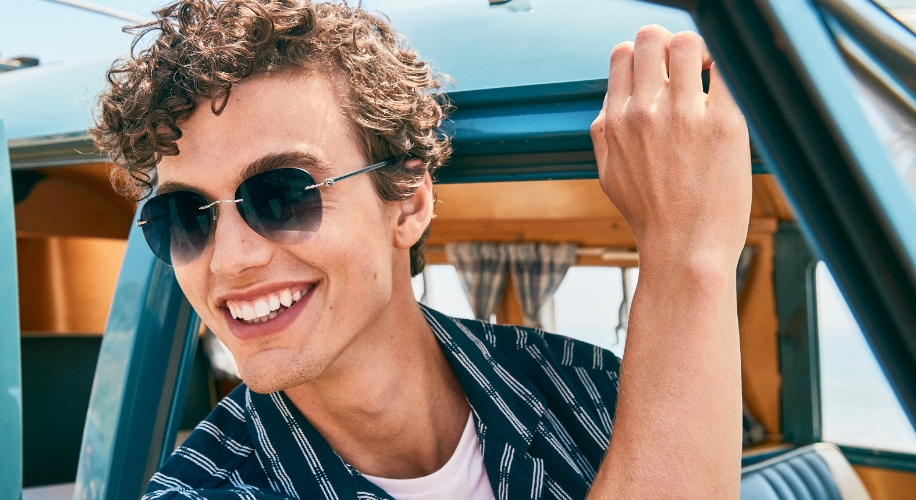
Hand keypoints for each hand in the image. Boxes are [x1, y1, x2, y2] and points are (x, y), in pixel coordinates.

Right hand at [590, 25, 751, 266]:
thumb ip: (604, 133)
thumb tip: (612, 102)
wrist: (684, 251)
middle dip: (670, 44)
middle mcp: (644, 113)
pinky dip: (729, 69)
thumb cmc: (651, 217)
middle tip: (688, 68)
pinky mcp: (723, 124)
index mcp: (615, 122)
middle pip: (651, 37)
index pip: (623, 54)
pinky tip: (730, 90)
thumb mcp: (608, 175)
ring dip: (702, 51)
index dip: (644, 55)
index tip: (661, 73)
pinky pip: (728, 70)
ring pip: (689, 43)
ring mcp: (683, 116)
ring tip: (711, 75)